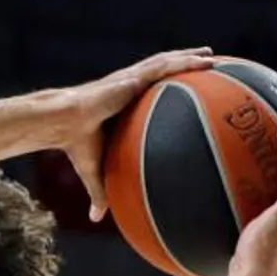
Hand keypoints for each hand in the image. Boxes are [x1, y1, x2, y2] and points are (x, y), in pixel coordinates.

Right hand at [58, 49, 218, 221]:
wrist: (64, 123)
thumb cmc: (76, 144)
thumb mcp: (94, 171)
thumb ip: (101, 192)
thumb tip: (97, 219)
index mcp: (124, 104)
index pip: (151, 93)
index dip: (168, 88)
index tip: (188, 90)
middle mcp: (131, 87)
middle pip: (164, 73)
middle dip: (185, 66)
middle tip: (211, 66)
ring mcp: (133, 79)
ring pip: (167, 64)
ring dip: (190, 58)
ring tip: (213, 56)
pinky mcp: (133, 76)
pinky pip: (165, 66)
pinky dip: (186, 61)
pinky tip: (205, 59)